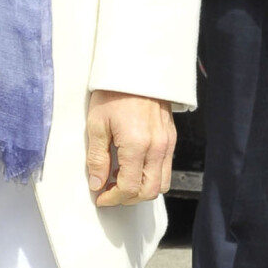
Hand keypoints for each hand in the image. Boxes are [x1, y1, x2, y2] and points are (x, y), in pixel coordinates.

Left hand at [86, 90, 175, 206]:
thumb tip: (97, 183)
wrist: (136, 69)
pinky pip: (166, 168)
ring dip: (142, 189)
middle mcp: (157, 147)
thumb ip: (97, 158)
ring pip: (161, 184)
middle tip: (109, 192)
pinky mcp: (171, 139)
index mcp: (137, 144)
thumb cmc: (115, 92)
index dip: (112, 198)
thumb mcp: (96, 124)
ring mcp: (167, 143)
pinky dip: (151, 176)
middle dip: (128, 198)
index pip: (129, 187)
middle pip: (149, 191)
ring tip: (121, 181)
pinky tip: (133, 168)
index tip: (100, 196)